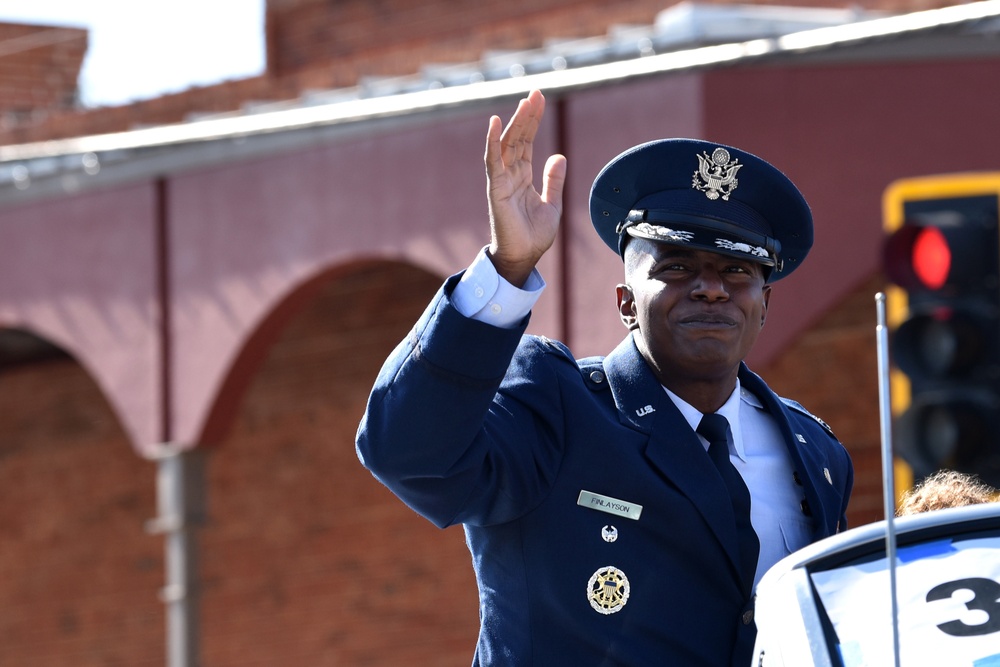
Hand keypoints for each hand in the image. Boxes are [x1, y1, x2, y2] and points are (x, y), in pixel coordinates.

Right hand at [484, 90, 566, 286]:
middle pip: (518, 138)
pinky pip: (492, 161)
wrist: (524, 258)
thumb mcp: (552, 204)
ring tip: (525, 102)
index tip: (540, 99)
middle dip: (527, 116)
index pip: (527, 142)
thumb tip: (559, 157)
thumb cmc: (533, 236)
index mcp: (523, 177)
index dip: (533, 121)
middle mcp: (510, 175)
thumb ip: (554, 180)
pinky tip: (495, 122)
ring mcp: (501, 180)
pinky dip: (492, 141)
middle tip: (535, 93)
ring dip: (515, 123)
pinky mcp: (496, 189)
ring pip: (507, 145)